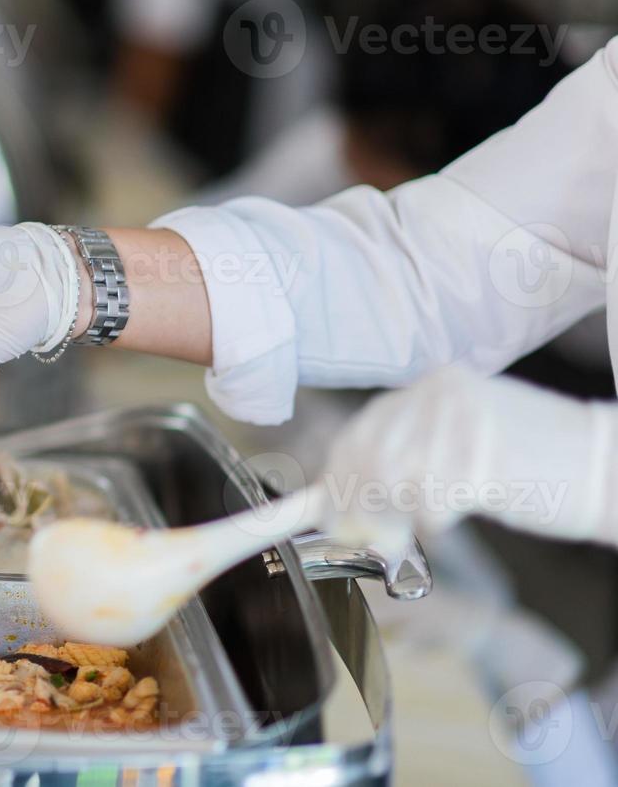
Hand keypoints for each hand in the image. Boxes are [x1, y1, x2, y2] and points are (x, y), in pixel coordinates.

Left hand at [322, 367, 617, 549]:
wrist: (608, 467)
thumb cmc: (534, 463)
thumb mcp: (461, 441)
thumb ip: (406, 455)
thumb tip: (342, 493)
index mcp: (433, 385)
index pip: (361, 430)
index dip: (339, 477)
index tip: (332, 514)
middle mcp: (440, 395)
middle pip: (366, 457)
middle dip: (357, 505)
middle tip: (372, 538)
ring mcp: (460, 426)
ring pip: (389, 483)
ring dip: (391, 520)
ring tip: (409, 536)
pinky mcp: (482, 463)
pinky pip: (429, 506)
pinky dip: (430, 526)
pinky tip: (448, 525)